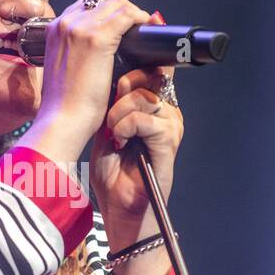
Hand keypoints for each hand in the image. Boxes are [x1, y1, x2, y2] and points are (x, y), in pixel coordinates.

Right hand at [18, 0, 153, 165]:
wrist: (61, 120)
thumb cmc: (64, 104)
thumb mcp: (65, 68)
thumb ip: (77, 53)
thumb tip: (100, 50)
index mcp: (54, 28)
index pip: (87, 4)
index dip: (110, 10)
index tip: (124, 24)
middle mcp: (65, 22)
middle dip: (124, 8)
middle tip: (137, 26)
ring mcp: (80, 28)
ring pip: (117, 3)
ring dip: (134, 13)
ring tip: (144, 28)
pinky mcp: (97, 38)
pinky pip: (126, 15)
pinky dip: (140, 19)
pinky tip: (146, 31)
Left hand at [89, 10, 182, 242]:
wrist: (120, 206)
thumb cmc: (113, 171)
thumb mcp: (106, 126)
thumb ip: (111, 100)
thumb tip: (103, 71)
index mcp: (154, 105)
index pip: (151, 68)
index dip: (130, 68)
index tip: (109, 81)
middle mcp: (167, 111)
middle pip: (148, 75)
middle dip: (121, 89)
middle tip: (108, 115)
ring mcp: (171, 124)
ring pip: (144, 96)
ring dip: (119, 112)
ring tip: (112, 132)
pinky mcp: (169, 140)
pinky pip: (145, 119)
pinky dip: (125, 127)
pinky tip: (118, 142)